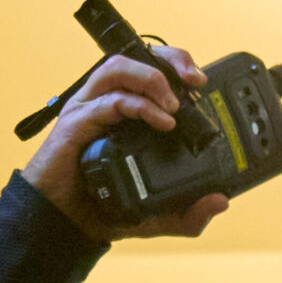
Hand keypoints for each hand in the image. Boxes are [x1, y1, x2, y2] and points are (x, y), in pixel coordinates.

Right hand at [23, 47, 231, 240]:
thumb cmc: (98, 209)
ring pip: (117, 69)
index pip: (147, 68)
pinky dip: (137, 106)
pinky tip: (161, 122)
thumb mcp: (155, 215)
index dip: (175, 64)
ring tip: (173, 105)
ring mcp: (88, 111)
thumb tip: (220, 202)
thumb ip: (187, 212)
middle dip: (168, 60)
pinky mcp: (76, 124)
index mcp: (121, 111)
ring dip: (151, 79)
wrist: (61, 224)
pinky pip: (107, 102)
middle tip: (193, 82)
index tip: (199, 81)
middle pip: (134, 58)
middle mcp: (103, 103)